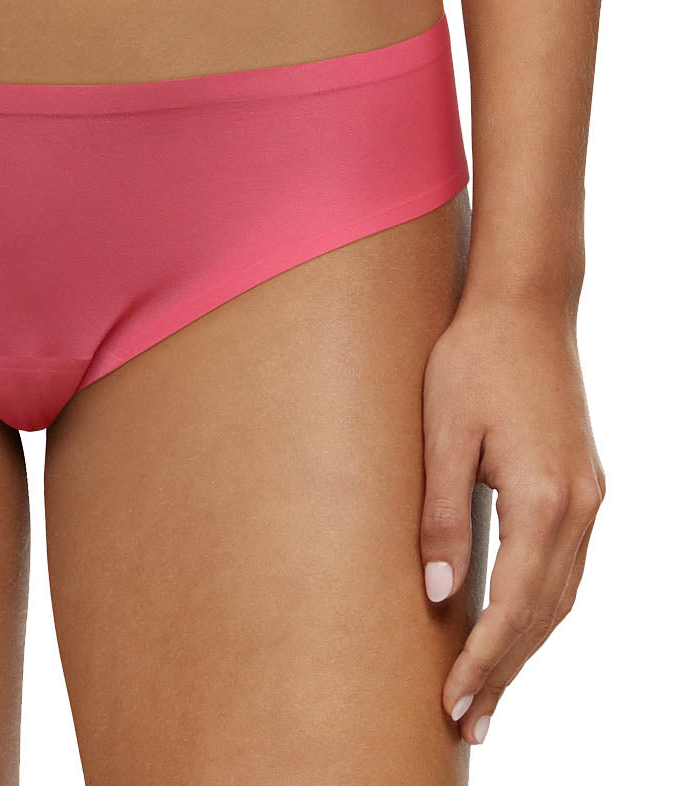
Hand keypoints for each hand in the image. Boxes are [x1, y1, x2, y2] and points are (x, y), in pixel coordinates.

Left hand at [419, 295, 605, 744]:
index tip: (454, 703)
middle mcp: (579, 505)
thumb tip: (441, 593)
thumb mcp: (444, 432)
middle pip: (546, 613)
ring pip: (562, 594)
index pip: (516, 604)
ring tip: (491, 692)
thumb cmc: (476, 358)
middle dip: (506, 670)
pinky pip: (566, 565)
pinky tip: (517, 624)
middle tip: (469, 722)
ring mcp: (588, 495)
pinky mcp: (581, 483)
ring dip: (526, 645)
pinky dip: (541, 607)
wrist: (525, 306)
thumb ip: (441, 514)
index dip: (485, 660)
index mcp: (545, 497)